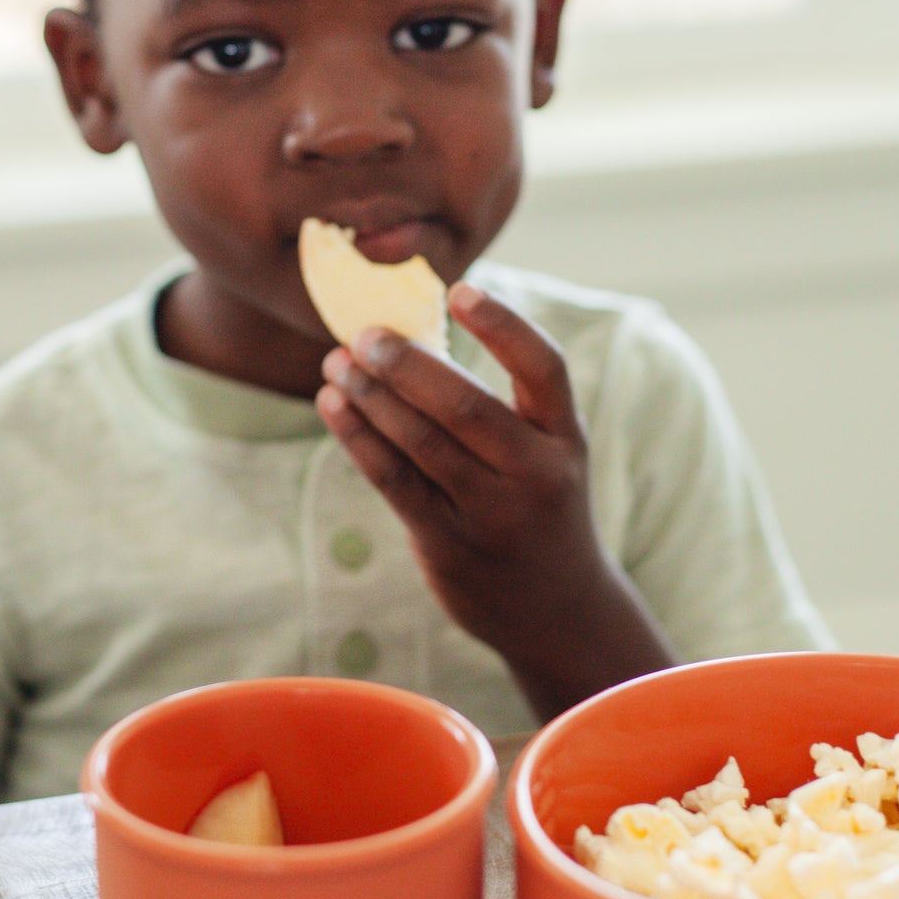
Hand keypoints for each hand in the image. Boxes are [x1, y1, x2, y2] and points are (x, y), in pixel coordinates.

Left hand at [316, 281, 672, 719]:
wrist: (555, 608)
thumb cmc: (536, 503)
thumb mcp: (543, 452)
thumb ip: (497, 404)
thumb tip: (408, 335)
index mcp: (565, 437)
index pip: (544, 368)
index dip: (504, 326)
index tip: (460, 290)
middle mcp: (536, 474)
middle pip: (467, 406)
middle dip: (407, 365)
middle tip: (364, 334)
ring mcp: (493, 515)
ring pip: (422, 444)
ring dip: (371, 397)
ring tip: (336, 363)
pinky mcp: (450, 545)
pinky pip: (395, 482)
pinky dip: (359, 438)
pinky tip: (334, 406)